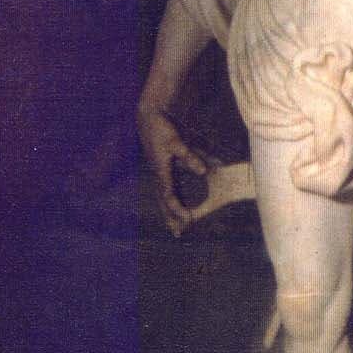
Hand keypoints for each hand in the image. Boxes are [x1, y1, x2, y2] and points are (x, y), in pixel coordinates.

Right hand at [137, 103, 207, 236]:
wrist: (148, 118)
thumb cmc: (162, 130)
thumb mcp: (176, 142)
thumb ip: (189, 157)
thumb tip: (204, 171)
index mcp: (161, 171)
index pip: (169, 196)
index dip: (178, 210)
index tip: (188, 220)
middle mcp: (158, 175)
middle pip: (164, 202)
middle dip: (171, 218)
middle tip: (179, 234)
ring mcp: (158, 172)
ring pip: (163, 197)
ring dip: (169, 212)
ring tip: (175, 227)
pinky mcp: (160, 168)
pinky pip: (165, 188)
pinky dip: (170, 199)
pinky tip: (174, 206)